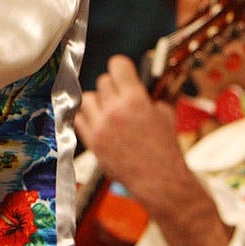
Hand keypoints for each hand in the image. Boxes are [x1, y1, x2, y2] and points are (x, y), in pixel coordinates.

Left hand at [77, 54, 231, 245]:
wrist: (160, 181)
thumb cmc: (165, 148)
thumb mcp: (165, 115)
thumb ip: (148, 96)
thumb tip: (136, 85)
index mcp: (135, 100)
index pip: (117, 64)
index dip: (122, 68)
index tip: (124, 73)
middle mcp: (115, 110)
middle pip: (103, 81)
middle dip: (114, 87)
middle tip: (122, 99)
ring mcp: (100, 126)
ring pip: (87, 97)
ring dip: (98, 101)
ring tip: (109, 112)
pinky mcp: (91, 141)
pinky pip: (78, 118)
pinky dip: (87, 117)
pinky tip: (99, 123)